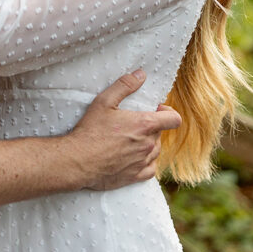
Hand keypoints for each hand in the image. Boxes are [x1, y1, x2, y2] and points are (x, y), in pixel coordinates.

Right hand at [67, 70, 181, 190]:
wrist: (78, 161)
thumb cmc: (90, 130)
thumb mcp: (104, 101)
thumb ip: (125, 85)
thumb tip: (141, 74)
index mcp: (145, 125)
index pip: (174, 119)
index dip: (168, 113)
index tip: (156, 111)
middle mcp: (148, 144)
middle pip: (160, 133)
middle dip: (151, 127)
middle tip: (134, 123)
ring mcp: (142, 162)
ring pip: (156, 150)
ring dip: (149, 143)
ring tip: (132, 139)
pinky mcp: (135, 176)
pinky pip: (151, 169)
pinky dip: (147, 162)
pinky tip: (136, 157)